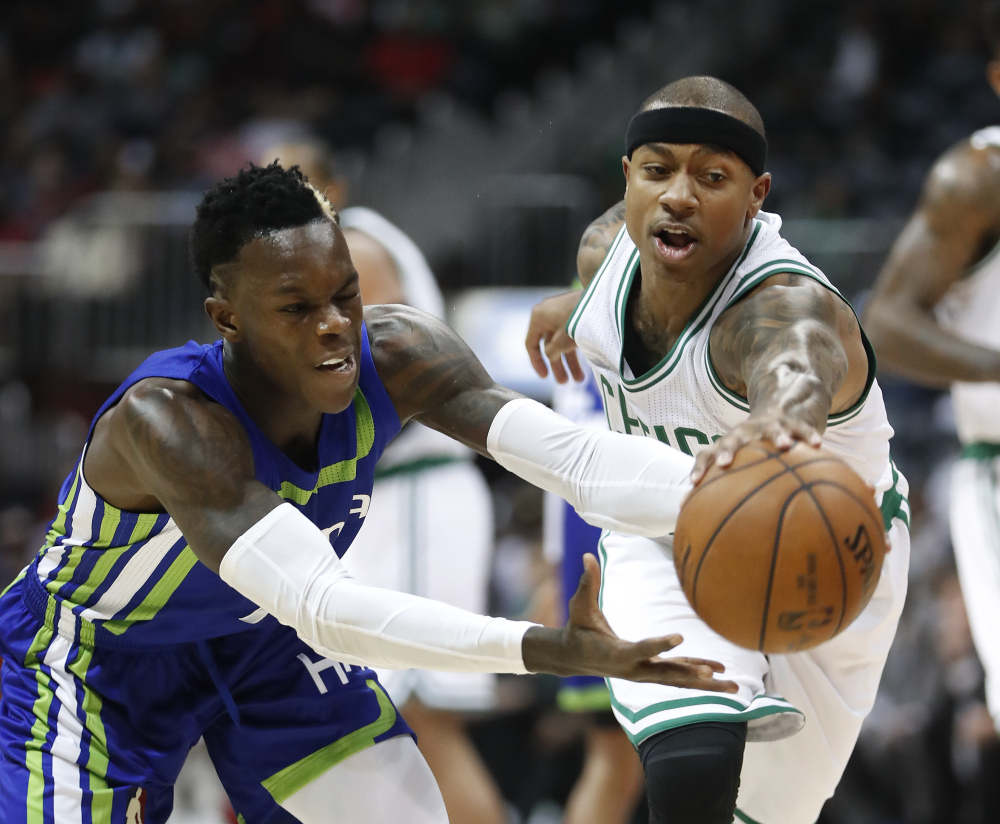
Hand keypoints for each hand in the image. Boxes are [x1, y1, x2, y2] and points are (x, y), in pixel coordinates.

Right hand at [522, 554, 736, 691]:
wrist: (574, 658)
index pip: (641, 649)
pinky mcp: (652, 671)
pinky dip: (700, 673)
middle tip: (712, 674)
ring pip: (680, 681)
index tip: (679, 637)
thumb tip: (587, 555)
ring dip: (707, 684)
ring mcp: (646, 673)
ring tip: (735, 687)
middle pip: (667, 675)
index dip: (659, 644)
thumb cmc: (578, 628)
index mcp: (618, 654)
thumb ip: (587, 583)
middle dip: (691, 675)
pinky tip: (721, 673)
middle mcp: (635, 669)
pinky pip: (680, 674)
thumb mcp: (579, 606)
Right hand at [525, 291, 584, 382]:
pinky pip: (571, 335)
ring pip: (562, 341)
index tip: (544, 377)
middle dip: (558, 365)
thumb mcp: (560, 341)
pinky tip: (585, 364)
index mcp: (538, 317)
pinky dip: (575, 349)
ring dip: (570, 361)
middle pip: (549, 345)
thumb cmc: (576, 321)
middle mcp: (547, 314)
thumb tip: (551, 355)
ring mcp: (562, 313)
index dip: (536, 362)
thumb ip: (551, 352)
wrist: (601, 301)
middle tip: (564, 382)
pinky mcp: (576, 313)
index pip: (530, 343)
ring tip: (579, 379)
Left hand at [691, 410, 821, 484]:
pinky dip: (808, 435)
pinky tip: (818, 444)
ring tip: (784, 446)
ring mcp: (767, 425)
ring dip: (777, 436)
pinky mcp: (790, 423)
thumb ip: (726, 490)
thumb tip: (711, 524)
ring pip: (771, 429)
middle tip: (725, 463)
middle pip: (732, 439)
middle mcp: (743, 432)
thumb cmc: (750, 451)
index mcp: (727, 444)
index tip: (694, 483)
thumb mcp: (739, 466)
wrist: (773, 416)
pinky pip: (801, 428)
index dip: (700, 467)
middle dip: (728, 450)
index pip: (707, 454)